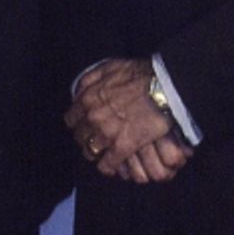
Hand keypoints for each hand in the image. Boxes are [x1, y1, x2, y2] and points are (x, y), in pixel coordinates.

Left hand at [64, 57, 190, 179]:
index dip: (77, 123)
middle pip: (80, 137)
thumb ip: (91, 80)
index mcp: (88, 98)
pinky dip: (108, 166)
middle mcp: (93, 117)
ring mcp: (106, 133)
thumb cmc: (139, 75)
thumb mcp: (108, 68)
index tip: (82, 125)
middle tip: (93, 139)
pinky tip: (112, 165)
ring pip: (90, 151)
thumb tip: (80, 90)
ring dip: (95, 153)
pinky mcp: (122, 146)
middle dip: (85, 138)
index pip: (71, 119)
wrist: (162, 88)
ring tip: (102, 153)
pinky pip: (107, 164)